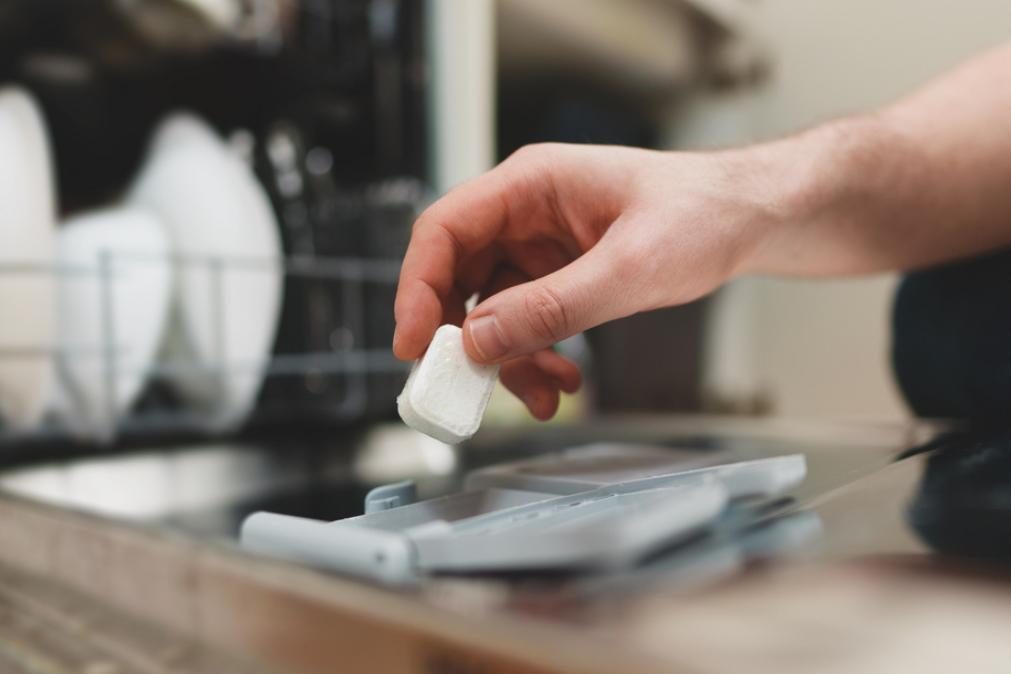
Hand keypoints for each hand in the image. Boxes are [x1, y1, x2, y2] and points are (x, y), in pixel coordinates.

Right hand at [393, 142, 782, 418]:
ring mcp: (539, 247)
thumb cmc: (700, 214)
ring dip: (507, 359)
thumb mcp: (629, 267)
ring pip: (491, 311)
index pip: (444, 229)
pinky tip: (561, 382)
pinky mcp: (558, 276)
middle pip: (457, 276)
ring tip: (542, 394)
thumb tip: (480, 340)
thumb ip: (552, 306)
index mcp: (531, 185)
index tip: (415, 344)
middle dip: (461, 337)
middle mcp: (525, 214)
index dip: (417, 287)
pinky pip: (525, 322)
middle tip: (465, 386)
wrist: (746, 221)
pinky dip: (534, 357)